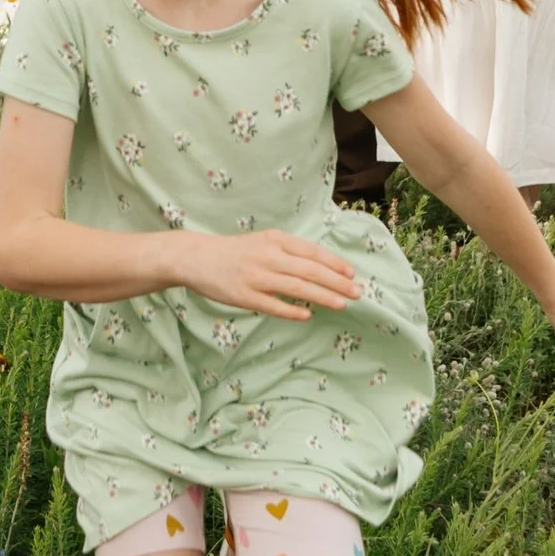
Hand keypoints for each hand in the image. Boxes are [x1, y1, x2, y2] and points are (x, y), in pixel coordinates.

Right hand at [182, 227, 361, 319]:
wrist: (197, 258)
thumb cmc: (235, 251)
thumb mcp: (264, 242)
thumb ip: (289, 252)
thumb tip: (321, 268)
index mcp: (275, 240)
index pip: (312, 252)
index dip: (335, 264)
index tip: (352, 275)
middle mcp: (268, 256)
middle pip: (310, 271)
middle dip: (337, 283)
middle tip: (357, 293)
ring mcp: (256, 277)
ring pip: (297, 288)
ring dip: (323, 297)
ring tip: (342, 304)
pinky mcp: (244, 296)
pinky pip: (274, 306)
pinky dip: (293, 311)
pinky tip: (308, 315)